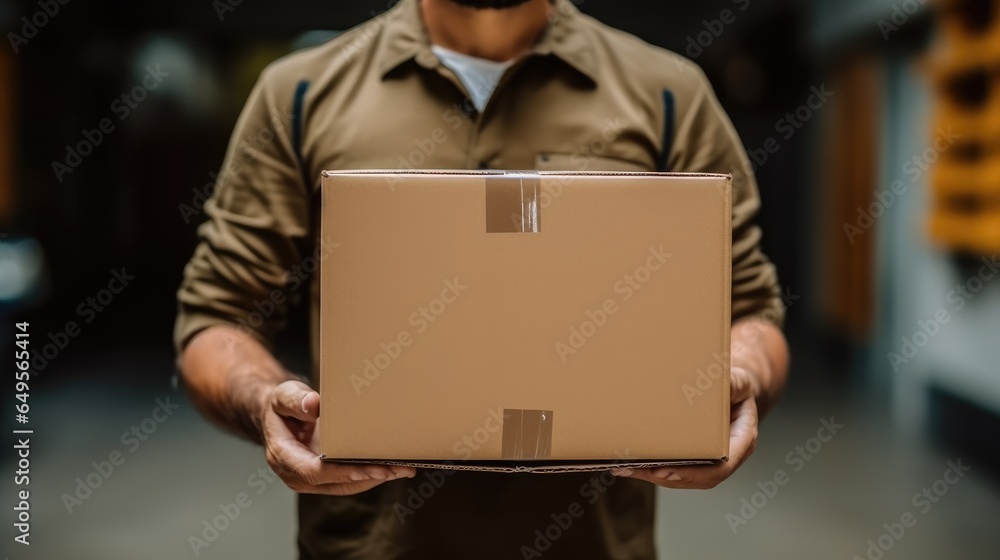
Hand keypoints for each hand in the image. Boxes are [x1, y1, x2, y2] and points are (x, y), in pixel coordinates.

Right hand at [260, 380, 415, 494]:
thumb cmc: (282, 406)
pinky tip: (392, 467)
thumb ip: (295, 400)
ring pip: (347, 486)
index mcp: (283, 456)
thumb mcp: (283, 395)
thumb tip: (313, 405)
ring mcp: (311, 480)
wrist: (279, 417)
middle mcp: (296, 474)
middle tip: (399, 468)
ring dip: (376, 478)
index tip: (373, 468)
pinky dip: (371, 475)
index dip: (345, 472)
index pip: (316, 471)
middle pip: (337, 482)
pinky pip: (349, 481)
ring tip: (403, 468)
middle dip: (370, 476)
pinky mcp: (325, 478)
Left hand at [614, 366, 758, 488]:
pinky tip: (629, 464)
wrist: (736, 393)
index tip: (668, 471)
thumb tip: (717, 382)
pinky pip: (675, 469)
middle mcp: (728, 456)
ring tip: (625, 468)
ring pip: (682, 477)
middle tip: (638, 469)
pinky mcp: (695, 459)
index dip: (695, 472)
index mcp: (742, 440)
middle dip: (665, 476)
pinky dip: (652, 469)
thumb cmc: (737, 388)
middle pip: (696, 477)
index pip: (722, 465)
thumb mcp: (739, 381)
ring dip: (652, 475)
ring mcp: (710, 461)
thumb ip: (733, 383)